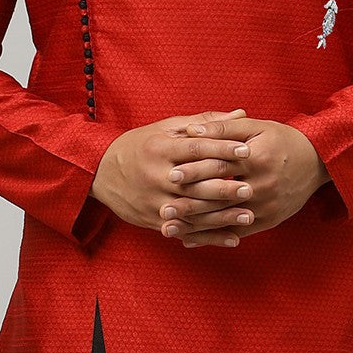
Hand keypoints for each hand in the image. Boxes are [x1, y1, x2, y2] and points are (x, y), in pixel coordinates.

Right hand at [89, 108, 256, 246]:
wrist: (100, 172)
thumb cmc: (141, 145)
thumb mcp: (167, 128)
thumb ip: (205, 123)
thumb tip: (241, 113)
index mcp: (161, 148)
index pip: (196, 149)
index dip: (222, 149)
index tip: (247, 151)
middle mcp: (157, 176)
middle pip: (195, 183)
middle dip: (224, 187)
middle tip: (251, 188)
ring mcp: (155, 201)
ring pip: (193, 211)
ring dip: (222, 216)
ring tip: (249, 216)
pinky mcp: (154, 220)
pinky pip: (186, 230)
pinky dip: (210, 237)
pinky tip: (233, 238)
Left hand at [164, 115, 330, 246]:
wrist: (318, 162)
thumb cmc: (282, 140)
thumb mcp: (255, 127)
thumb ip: (222, 128)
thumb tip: (191, 131)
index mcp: (258, 159)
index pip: (220, 166)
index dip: (195, 170)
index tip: (170, 174)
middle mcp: (263, 186)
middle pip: (220, 197)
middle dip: (190, 204)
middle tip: (163, 208)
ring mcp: (266, 207)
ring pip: (225, 219)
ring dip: (195, 226)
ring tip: (168, 227)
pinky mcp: (268, 221)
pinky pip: (236, 232)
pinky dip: (212, 237)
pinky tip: (189, 240)